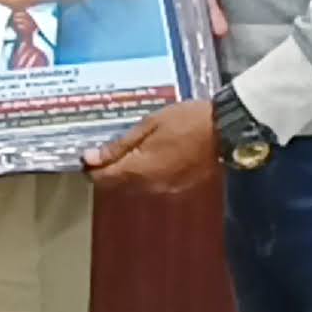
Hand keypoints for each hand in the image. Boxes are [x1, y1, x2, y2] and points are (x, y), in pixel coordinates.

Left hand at [82, 101, 219, 194]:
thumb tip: (91, 158)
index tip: (87, 155)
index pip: (103, 179)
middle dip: (107, 170)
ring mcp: (166, 190)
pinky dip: (143, 173)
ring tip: (126, 149)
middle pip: (117, 185)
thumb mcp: (148, 126)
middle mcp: (150, 186)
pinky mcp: (178, 188)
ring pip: (133, 186)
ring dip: (125, 172)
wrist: (224, 132)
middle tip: (104, 149)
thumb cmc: (185, 121)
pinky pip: (151, 184)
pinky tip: (148, 155)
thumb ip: (119, 146)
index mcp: (140, 170)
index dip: (91, 169)